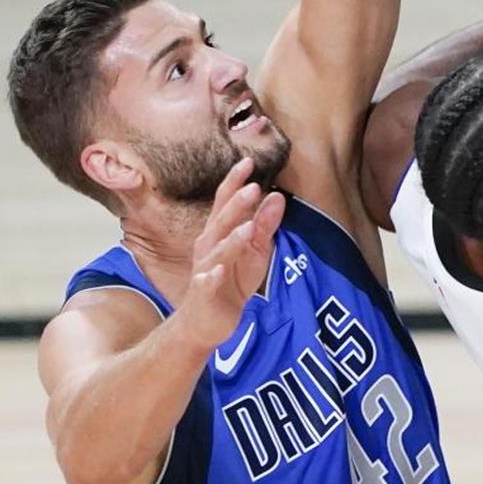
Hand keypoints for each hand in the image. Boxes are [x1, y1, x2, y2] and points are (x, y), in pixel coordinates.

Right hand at [175, 157, 285, 346]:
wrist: (206, 322)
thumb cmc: (230, 282)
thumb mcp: (254, 252)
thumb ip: (264, 225)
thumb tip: (278, 197)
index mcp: (218, 233)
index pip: (225, 203)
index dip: (235, 182)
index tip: (248, 161)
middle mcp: (208, 247)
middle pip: (221, 222)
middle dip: (236, 204)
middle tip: (254, 186)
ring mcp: (205, 270)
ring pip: (217, 252)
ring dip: (231, 239)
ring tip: (247, 227)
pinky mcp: (205, 294)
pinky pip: (207, 284)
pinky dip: (211, 276)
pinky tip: (218, 271)